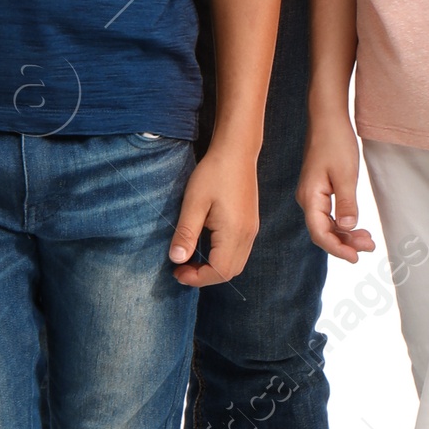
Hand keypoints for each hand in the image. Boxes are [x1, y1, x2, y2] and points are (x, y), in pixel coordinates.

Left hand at [169, 137, 259, 285]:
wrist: (236, 151)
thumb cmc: (213, 173)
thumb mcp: (194, 203)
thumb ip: (186, 233)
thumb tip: (176, 260)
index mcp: (234, 232)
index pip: (219, 271)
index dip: (196, 278)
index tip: (176, 271)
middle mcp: (248, 235)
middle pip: (230, 272)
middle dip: (205, 277)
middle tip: (181, 268)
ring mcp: (252, 230)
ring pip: (236, 264)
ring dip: (214, 269)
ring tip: (191, 260)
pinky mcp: (250, 224)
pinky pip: (239, 252)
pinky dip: (222, 258)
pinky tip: (206, 247)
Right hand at [298, 111, 373, 263]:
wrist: (327, 118)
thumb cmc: (335, 142)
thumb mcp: (345, 174)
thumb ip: (346, 203)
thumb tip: (347, 228)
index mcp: (310, 197)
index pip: (320, 233)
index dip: (337, 248)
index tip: (356, 257)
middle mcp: (307, 199)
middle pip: (323, 232)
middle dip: (345, 243)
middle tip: (370, 247)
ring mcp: (312, 195)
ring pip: (327, 224)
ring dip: (346, 235)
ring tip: (368, 240)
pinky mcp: (319, 190)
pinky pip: (329, 214)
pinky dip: (343, 223)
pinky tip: (357, 226)